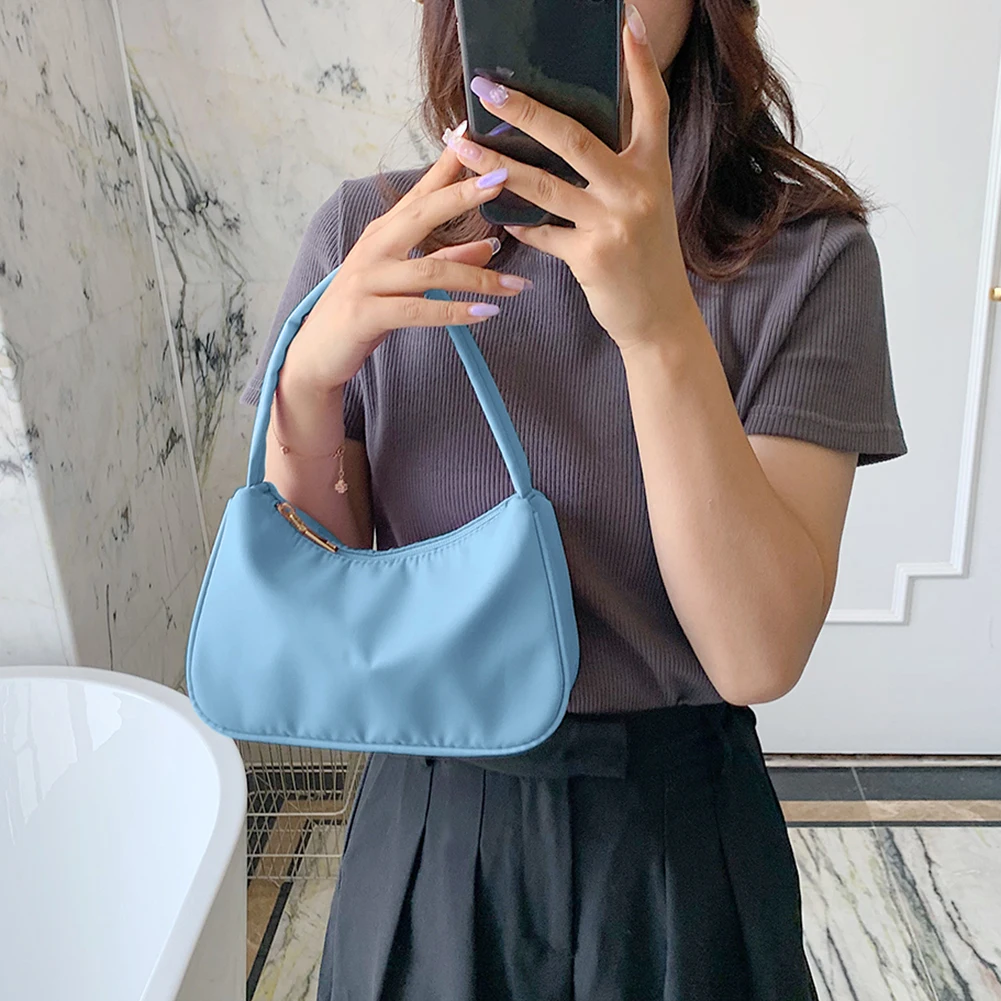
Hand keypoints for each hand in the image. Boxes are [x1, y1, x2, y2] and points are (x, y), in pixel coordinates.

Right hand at [283, 148, 532, 395]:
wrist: (318, 353)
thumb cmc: (364, 312)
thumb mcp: (407, 282)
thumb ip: (446, 261)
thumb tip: (490, 247)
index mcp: (384, 233)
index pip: (420, 191)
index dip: (448, 163)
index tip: (474, 135)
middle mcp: (374, 248)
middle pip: (423, 213)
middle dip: (464, 195)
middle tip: (503, 179)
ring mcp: (367, 279)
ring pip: (431, 270)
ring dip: (479, 278)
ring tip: (517, 285)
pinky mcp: (366, 313)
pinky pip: (419, 310)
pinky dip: (456, 312)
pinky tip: (486, 313)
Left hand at [446, 4, 698, 351]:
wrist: (659, 318)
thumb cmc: (646, 257)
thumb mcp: (644, 205)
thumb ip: (614, 172)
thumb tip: (562, 140)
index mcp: (654, 169)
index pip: (652, 105)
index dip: (640, 63)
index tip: (624, 20)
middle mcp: (637, 191)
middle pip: (573, 137)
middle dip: (523, 110)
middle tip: (486, 88)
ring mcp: (614, 224)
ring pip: (543, 185)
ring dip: (494, 165)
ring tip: (460, 146)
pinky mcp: (591, 257)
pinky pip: (541, 232)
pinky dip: (518, 223)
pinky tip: (496, 214)